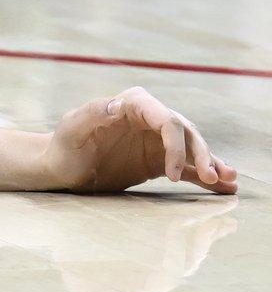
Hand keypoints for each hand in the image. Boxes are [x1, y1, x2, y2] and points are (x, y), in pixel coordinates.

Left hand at [46, 88, 237, 194]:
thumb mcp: (72, 129)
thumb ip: (93, 113)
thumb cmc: (63, 146)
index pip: (165, 119)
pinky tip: (224, 188)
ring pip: (192, 149)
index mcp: (132, 104)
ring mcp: (155, 140)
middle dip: (202, 155)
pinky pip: (187, 167)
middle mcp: (149, 118)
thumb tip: (118, 105)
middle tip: (216, 178)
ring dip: (211, 163)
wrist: (62, 168)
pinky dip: (205, 176)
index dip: (175, 145)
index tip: (171, 175)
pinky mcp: (158, 161)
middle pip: (185, 133)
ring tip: (229, 180)